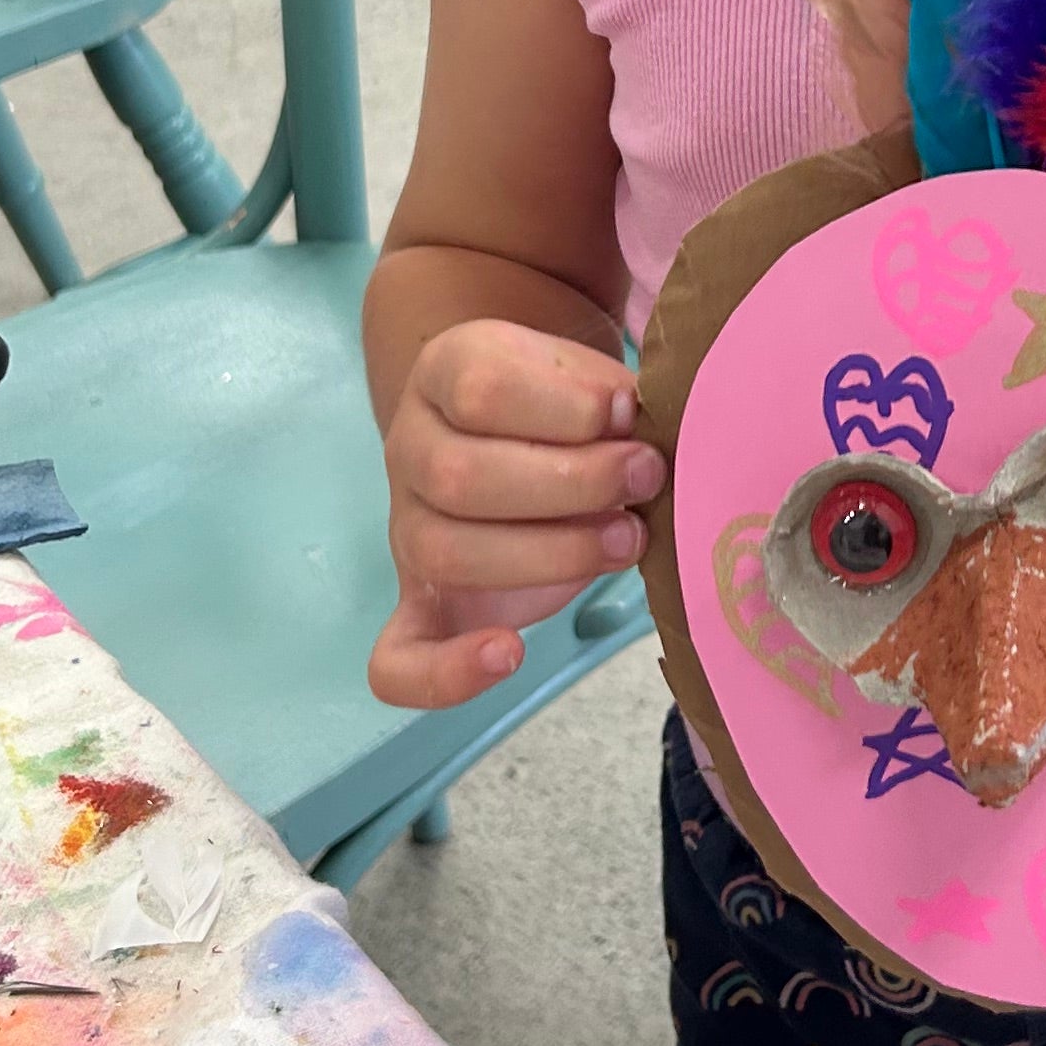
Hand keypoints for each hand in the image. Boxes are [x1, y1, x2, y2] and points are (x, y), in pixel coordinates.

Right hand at [369, 320, 662, 708]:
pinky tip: (509, 655)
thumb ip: (610, 398)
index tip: (629, 414)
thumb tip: (637, 427)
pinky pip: (398, 659)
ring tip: (627, 541)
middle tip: (647, 478)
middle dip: (572, 484)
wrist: (523, 434)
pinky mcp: (422, 606)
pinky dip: (445, 672)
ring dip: (551, 555)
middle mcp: (410, 449)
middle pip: (459, 476)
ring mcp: (409, 531)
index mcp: (445, 374)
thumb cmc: (567, 405)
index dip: (568, 408)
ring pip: (445, 554)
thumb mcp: (587, 376)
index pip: (482, 389)